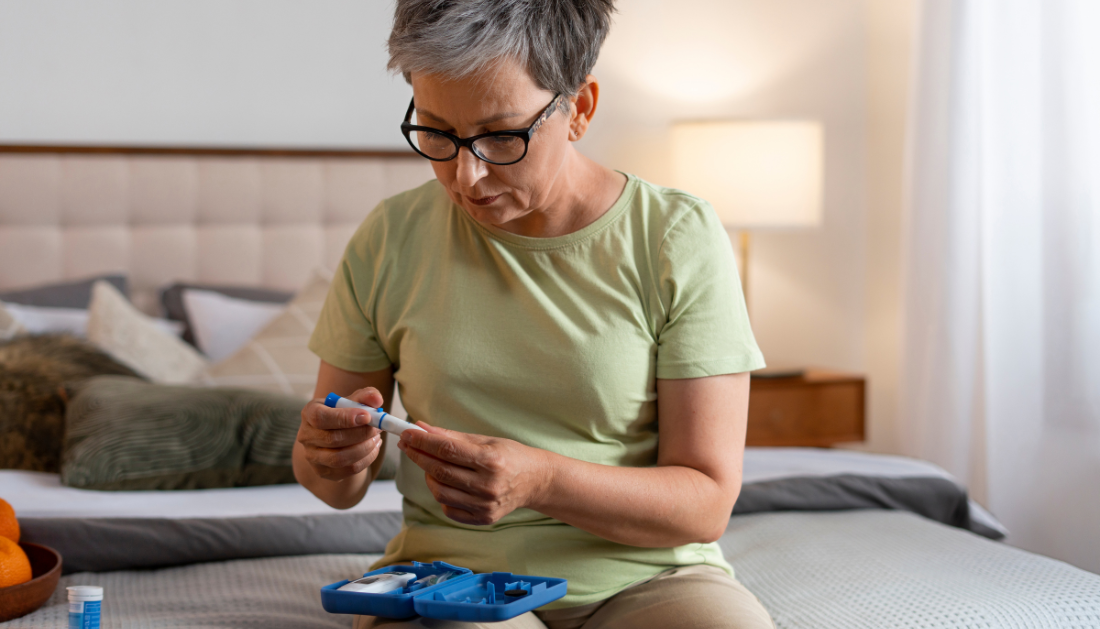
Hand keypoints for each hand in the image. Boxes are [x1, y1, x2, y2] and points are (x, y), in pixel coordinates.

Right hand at [297, 387, 383, 481]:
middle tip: (378, 427)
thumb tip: (376, 399)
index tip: (367, 416)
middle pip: (332, 439)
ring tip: (376, 438)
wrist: (338, 436)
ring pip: (339, 458)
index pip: (320, 417)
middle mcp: (306, 435)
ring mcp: (312, 456)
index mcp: (309, 413)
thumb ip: (365, 396)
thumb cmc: (344, 415)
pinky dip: (366, 459)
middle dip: (361, 434)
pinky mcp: (322, 471)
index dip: (344, 418)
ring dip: (364, 448)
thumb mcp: (353, 401)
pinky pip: (348, 469)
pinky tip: (373, 449)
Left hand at [398, 425, 551, 525]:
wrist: (536, 481)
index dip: (423, 441)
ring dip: (428, 476)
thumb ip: (452, 436)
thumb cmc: (510, 456)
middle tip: (408, 445)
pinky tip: (446, 483)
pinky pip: (449, 508)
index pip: (447, 449)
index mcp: (491, 460)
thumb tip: (421, 428)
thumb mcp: (484, 440)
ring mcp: (485, 505)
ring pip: (440, 492)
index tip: (407, 433)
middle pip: (440, 471)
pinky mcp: (483, 518)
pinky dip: (441, 494)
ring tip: (430, 465)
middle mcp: (488, 485)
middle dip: (418, 456)